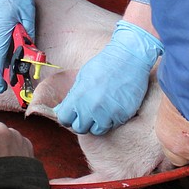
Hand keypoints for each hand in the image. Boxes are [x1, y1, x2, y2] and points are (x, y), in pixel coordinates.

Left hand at [54, 20, 161, 134]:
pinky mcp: (123, 115)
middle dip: (83, 121)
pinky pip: (114, 125)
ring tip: (103, 109)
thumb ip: (72, 97)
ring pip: (97, 130)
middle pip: (80, 128)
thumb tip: (59, 111)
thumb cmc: (104, 64)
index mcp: (78, 97)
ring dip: (98, 122)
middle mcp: (92, 107)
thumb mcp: (82, 77)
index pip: (64, 119)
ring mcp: (108, 113)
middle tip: (89, 111)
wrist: (130, 57)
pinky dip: (113, 119)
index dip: (68, 116)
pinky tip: (115, 106)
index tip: (73, 113)